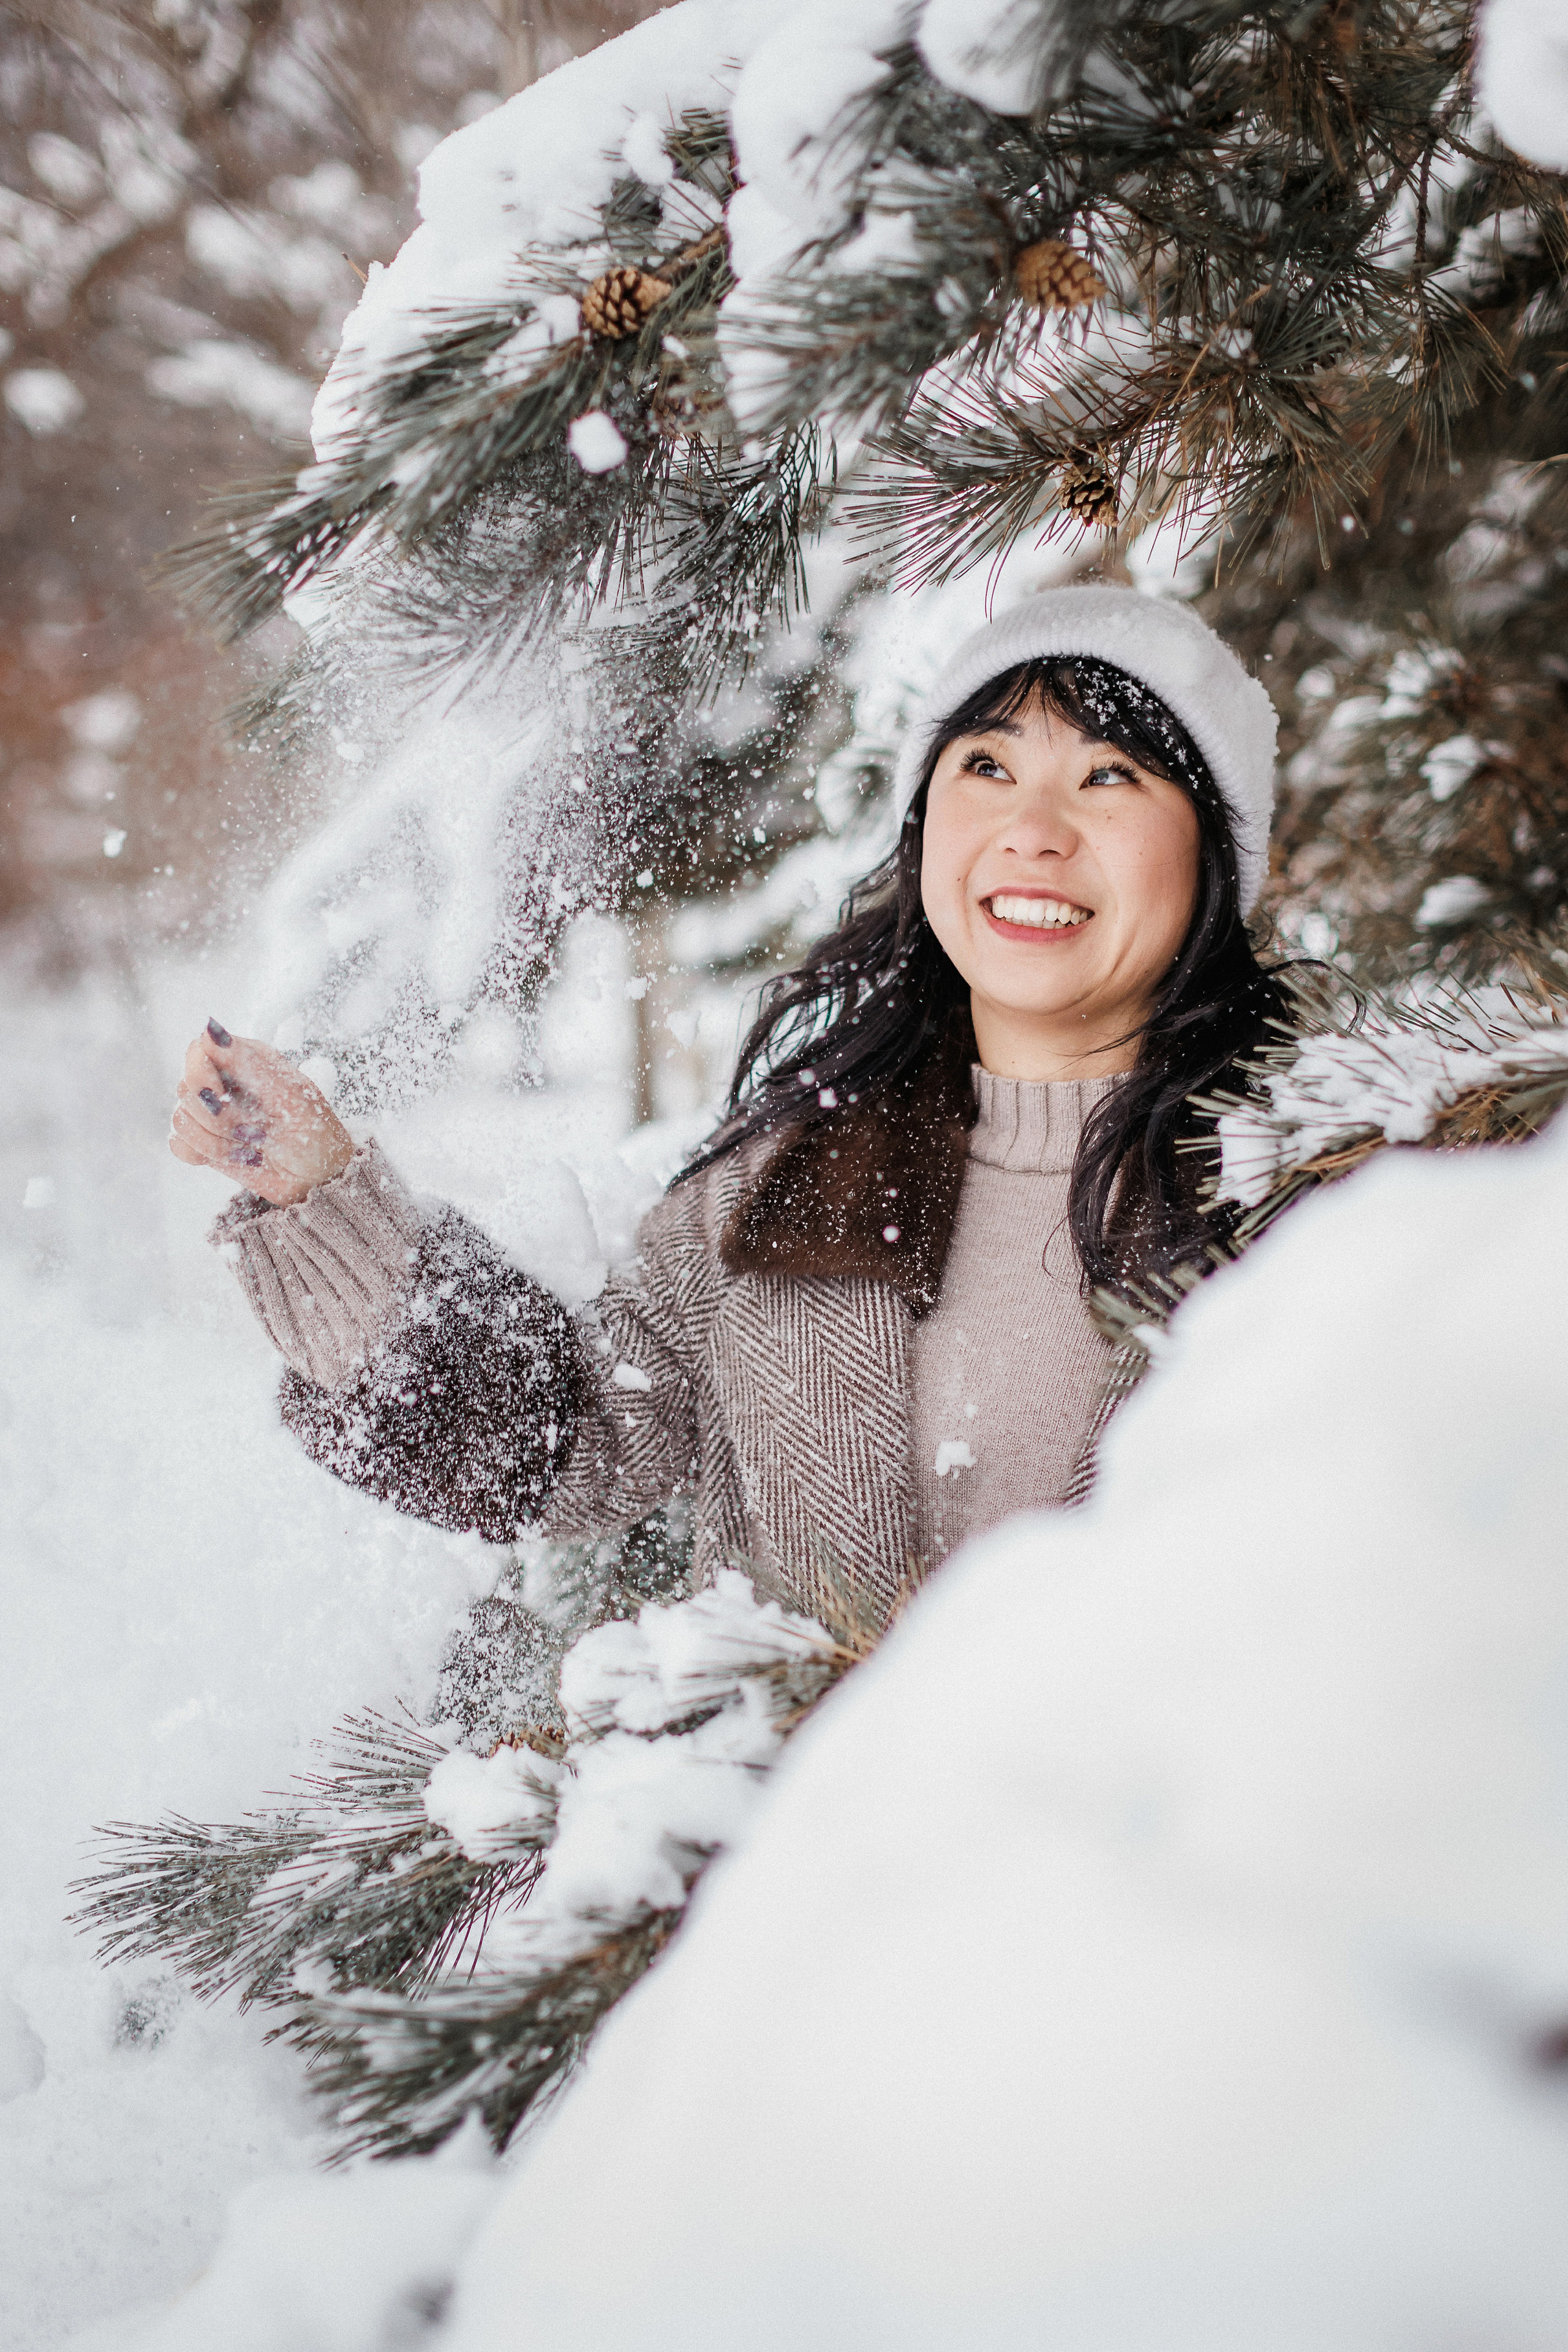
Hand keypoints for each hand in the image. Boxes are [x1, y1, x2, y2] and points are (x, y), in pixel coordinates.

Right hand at [169, 1019, 353, 1206]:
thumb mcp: (290, 1096)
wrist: (318, 1180)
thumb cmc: (315, 1133)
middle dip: (217, 1116)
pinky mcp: (205, 1142)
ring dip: (216, 1140)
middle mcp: (224, 1082)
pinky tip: (233, 1156)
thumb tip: (210, 1028)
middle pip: (185, 1086)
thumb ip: (248, 1064)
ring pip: (181, 1118)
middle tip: (254, 1131)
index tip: (220, 1093)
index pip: (198, 1050)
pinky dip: (203, 1154)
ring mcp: (212, 1113)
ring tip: (251, 1146)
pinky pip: (178, 1144)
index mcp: (247, 1060)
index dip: (201, 1072)